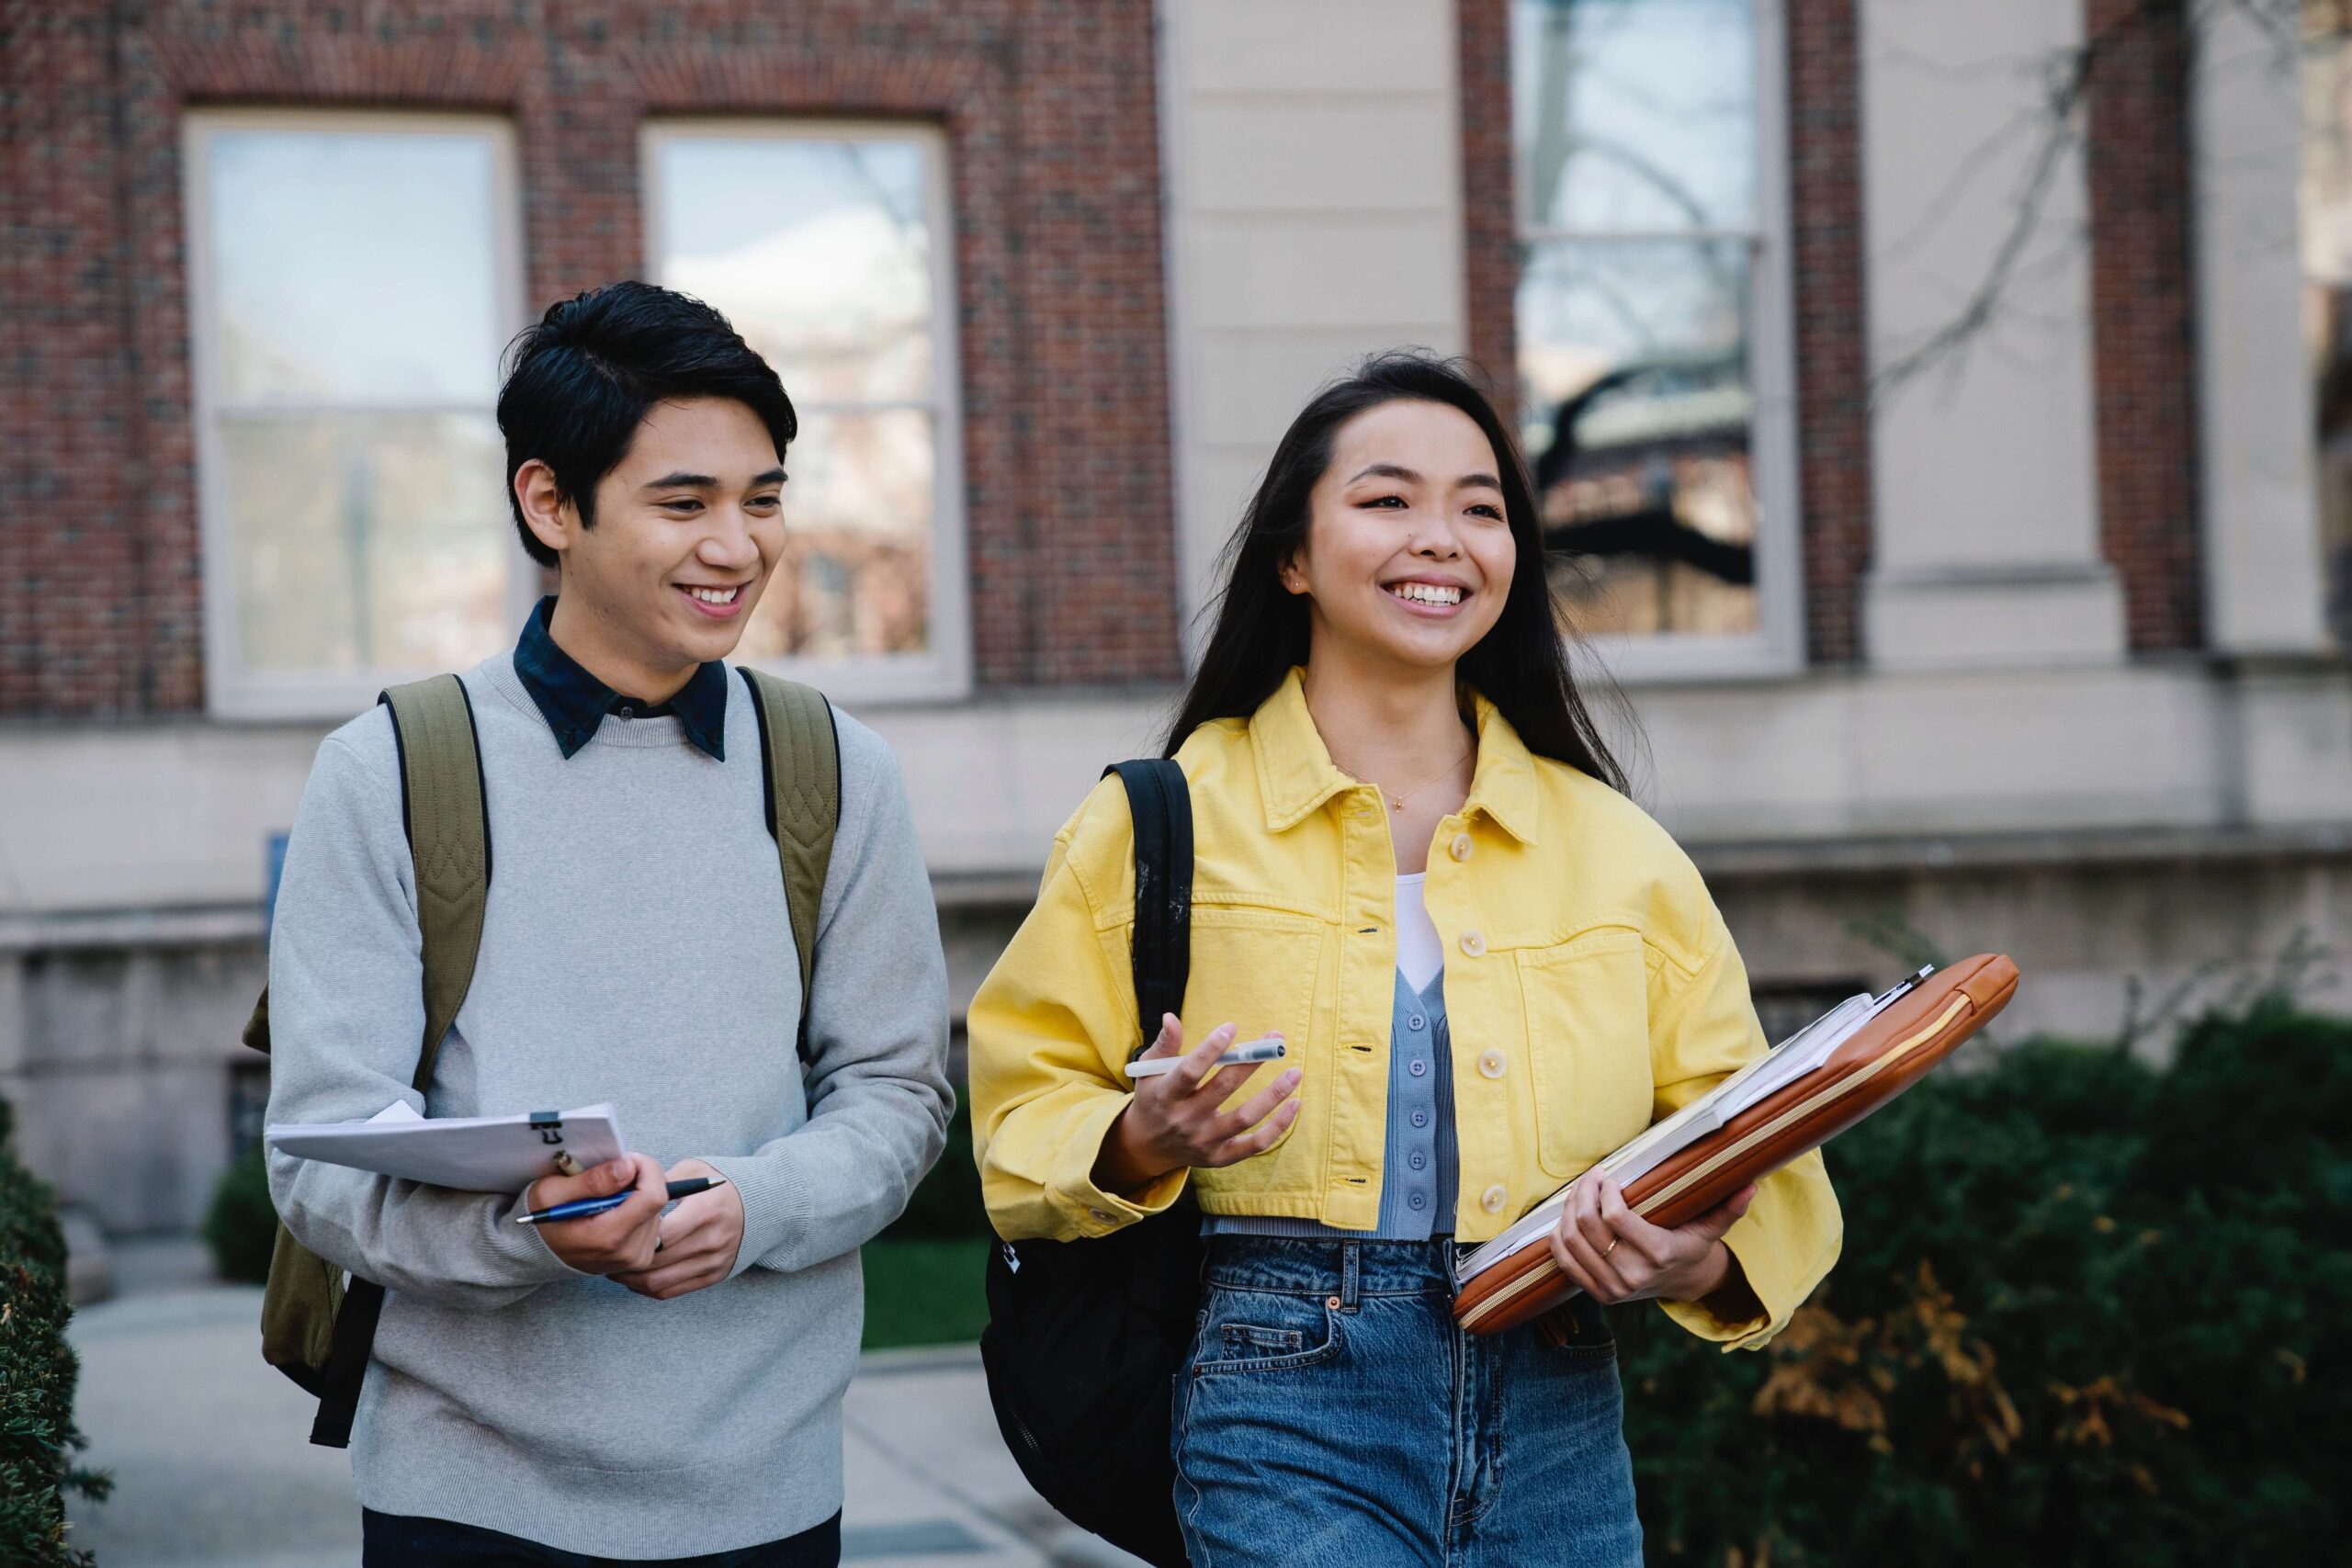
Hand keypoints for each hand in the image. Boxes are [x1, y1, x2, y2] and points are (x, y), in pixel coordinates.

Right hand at [526, 1153, 668, 1275]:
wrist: (539, 1252)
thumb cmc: (544, 1220)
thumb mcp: (552, 1192)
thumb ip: (592, 1181)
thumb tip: (628, 1168)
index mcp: (608, 1237)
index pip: (654, 1196)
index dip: (646, 1169)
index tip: (625, 1159)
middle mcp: (628, 1253)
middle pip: (656, 1200)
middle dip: (638, 1178)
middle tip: (609, 1174)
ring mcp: (637, 1258)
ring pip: (657, 1209)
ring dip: (637, 1193)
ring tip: (606, 1195)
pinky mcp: (641, 1257)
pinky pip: (653, 1221)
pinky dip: (638, 1207)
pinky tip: (614, 1209)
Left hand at [612, 1158, 743, 1300]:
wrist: (765, 1207)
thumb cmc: (723, 1185)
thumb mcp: (695, 1171)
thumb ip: (660, 1181)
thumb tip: (623, 1190)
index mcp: (706, 1211)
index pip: (660, 1233)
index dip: (631, 1234)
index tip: (615, 1227)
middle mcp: (711, 1241)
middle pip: (654, 1262)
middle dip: (623, 1259)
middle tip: (605, 1250)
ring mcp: (712, 1263)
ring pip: (657, 1282)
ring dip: (629, 1278)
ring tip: (614, 1265)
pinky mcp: (712, 1277)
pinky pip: (669, 1291)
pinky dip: (645, 1287)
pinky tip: (634, 1275)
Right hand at [1091, 1015, 1301, 1193]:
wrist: (1147, 1147)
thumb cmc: (1154, 1098)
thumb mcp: (1149, 1070)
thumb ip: (1164, 1044)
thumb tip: (1171, 1017)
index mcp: (1165, 1095)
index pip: (1189, 1072)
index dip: (1210, 1049)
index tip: (1232, 1027)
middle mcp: (1185, 1120)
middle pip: (1223, 1089)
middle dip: (1251, 1061)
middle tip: (1275, 1041)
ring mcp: (1204, 1141)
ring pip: (1245, 1118)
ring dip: (1273, 1095)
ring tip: (1295, 1072)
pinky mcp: (1220, 1157)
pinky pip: (1255, 1145)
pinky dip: (1278, 1127)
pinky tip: (1294, 1104)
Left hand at [1547, 1173, 1755, 1306]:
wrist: (1681, 1284)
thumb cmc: (1692, 1245)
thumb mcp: (1711, 1228)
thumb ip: (1729, 1208)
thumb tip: (1751, 1185)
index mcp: (1659, 1255)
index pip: (1615, 1218)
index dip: (1604, 1191)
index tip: (1608, 1176)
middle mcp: (1633, 1276)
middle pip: (1587, 1226)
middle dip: (1582, 1193)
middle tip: (1590, 1177)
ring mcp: (1612, 1289)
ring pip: (1571, 1240)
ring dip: (1568, 1209)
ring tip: (1579, 1192)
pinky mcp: (1596, 1294)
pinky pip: (1564, 1261)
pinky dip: (1558, 1235)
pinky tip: (1568, 1216)